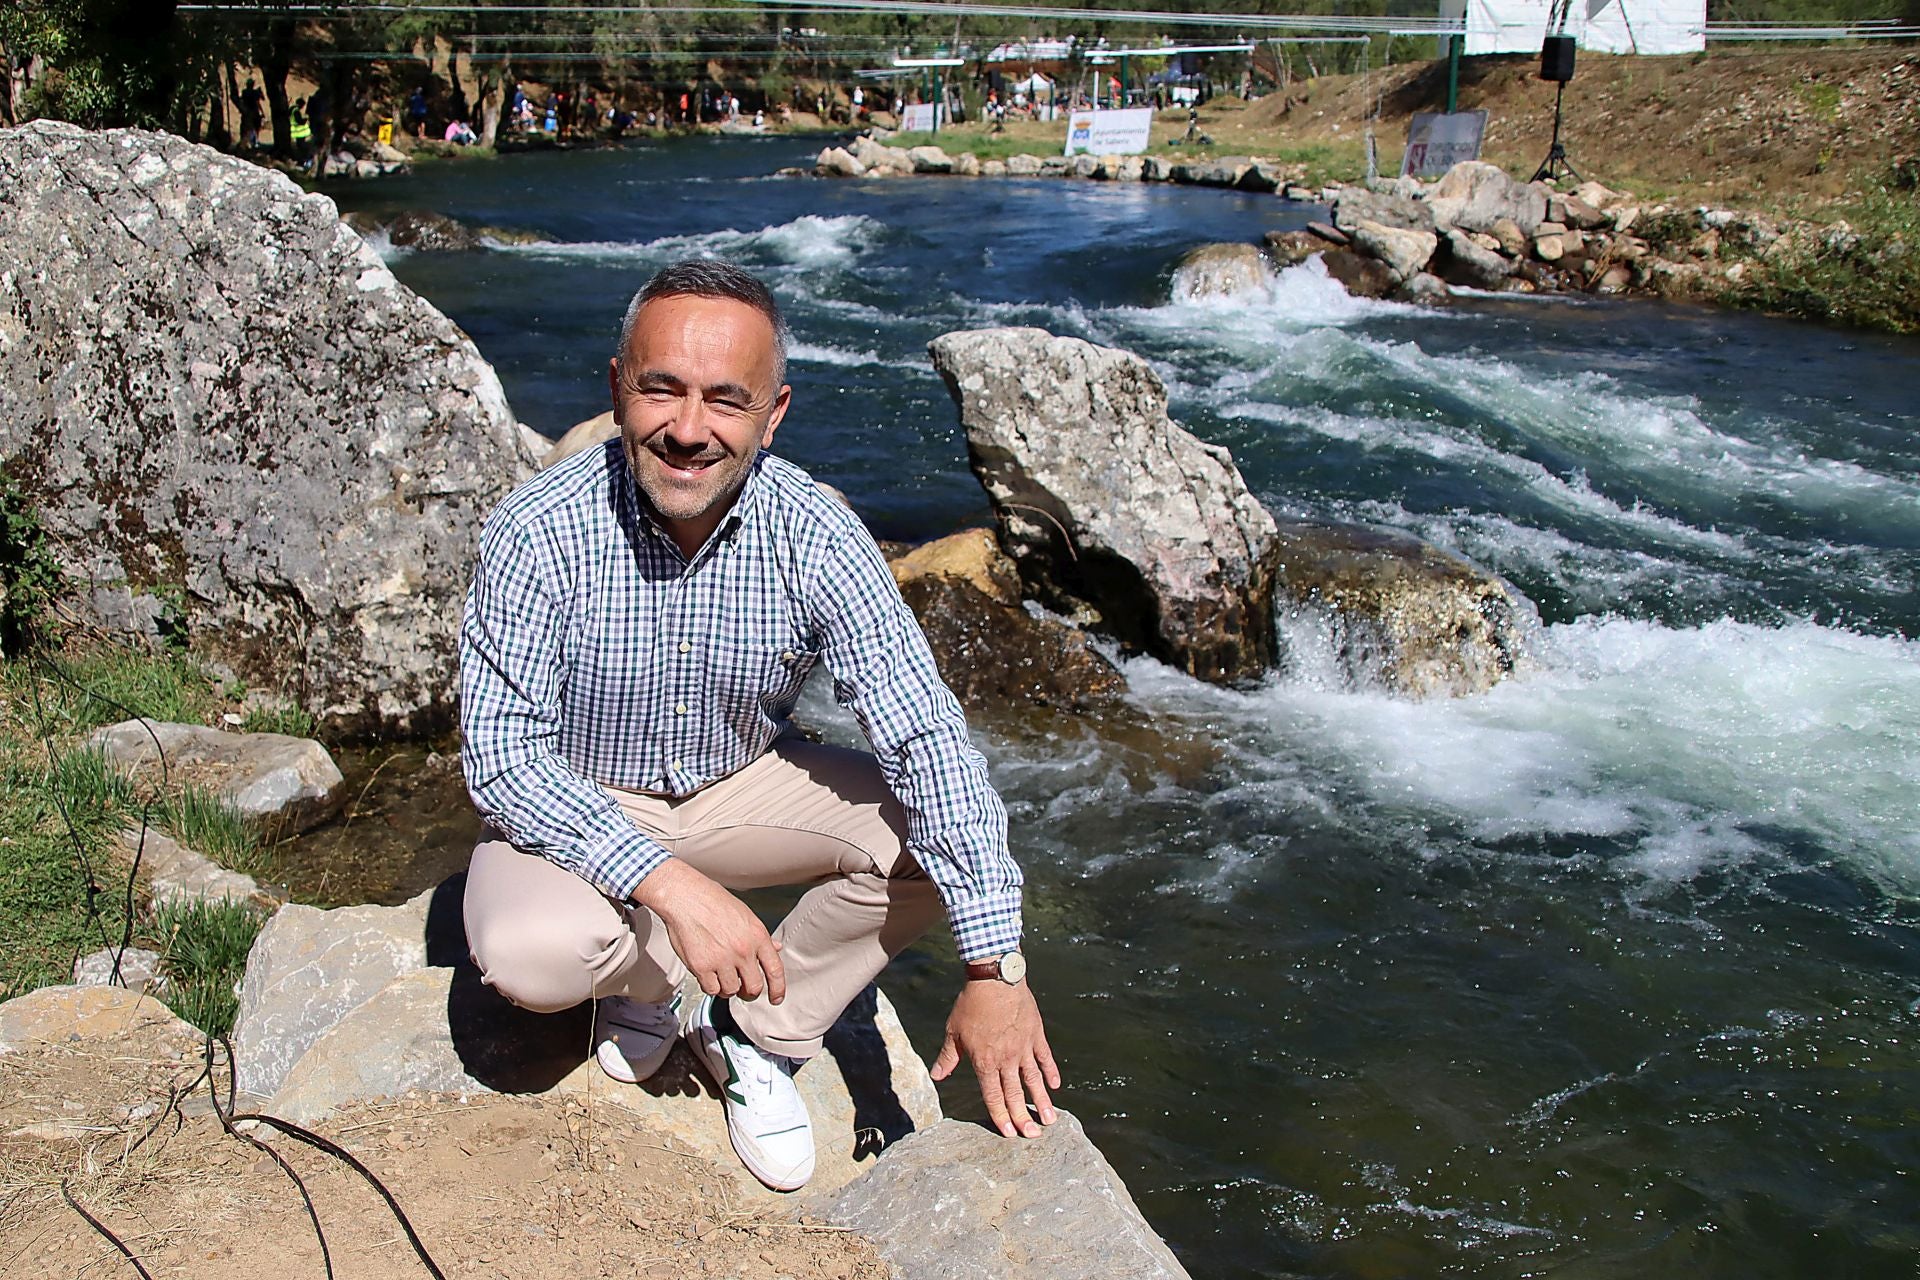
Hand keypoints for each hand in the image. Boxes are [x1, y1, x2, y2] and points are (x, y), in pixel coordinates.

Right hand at [630, 858, 784, 1003]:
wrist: (686, 897)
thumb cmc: (713, 902)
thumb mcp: (745, 915)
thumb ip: (760, 937)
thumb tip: (775, 948)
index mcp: (757, 936)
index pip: (775, 970)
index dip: (778, 989)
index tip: (776, 998)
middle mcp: (742, 950)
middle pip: (754, 987)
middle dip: (750, 992)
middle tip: (744, 989)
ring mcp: (722, 959)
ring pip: (731, 991)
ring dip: (728, 988)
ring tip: (722, 976)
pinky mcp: (701, 966)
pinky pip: (711, 990)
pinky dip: (711, 986)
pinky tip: (709, 975)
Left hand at [930, 980, 1059, 1137]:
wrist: (995, 979)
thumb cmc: (971, 1004)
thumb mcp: (953, 1031)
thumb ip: (948, 1057)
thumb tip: (936, 1076)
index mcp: (985, 1061)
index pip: (993, 1096)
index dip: (1000, 1116)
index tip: (1008, 1133)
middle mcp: (1006, 1059)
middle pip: (1015, 1094)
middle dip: (1023, 1117)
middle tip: (1032, 1136)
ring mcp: (1023, 1047)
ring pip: (1034, 1080)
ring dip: (1042, 1101)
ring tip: (1050, 1120)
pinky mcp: (1036, 1034)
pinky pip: (1045, 1057)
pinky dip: (1051, 1071)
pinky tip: (1055, 1085)